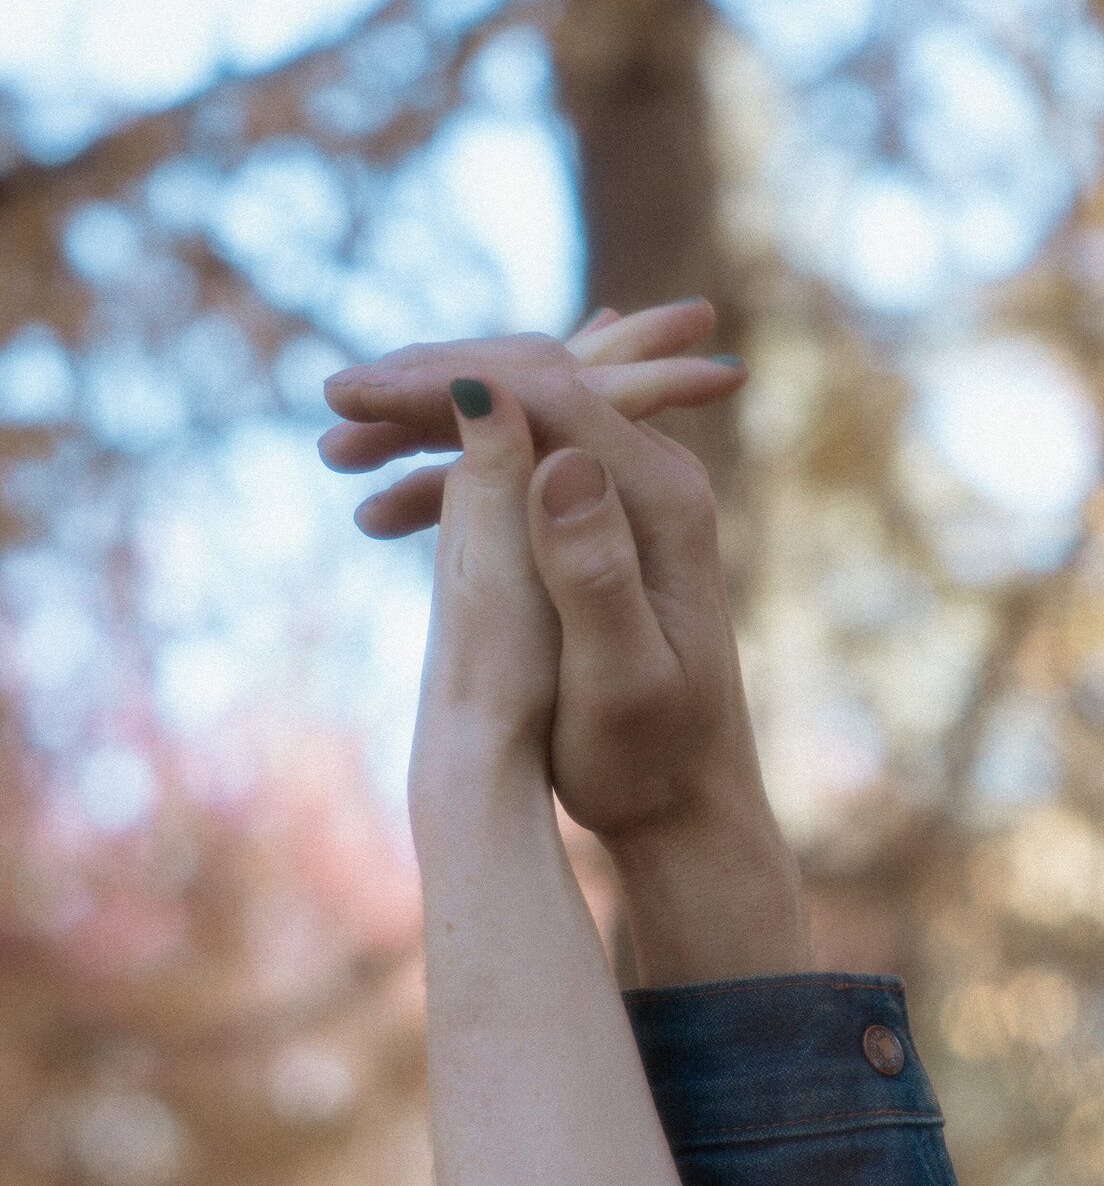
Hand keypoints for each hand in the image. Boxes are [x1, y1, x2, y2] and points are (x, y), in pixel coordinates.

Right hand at [328, 309, 806, 979]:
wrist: (685, 803)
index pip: (551, 393)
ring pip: (519, 420)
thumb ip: (594, 572)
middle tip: (336, 398)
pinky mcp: (599, 525)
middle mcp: (654, 479)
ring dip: (427, 427)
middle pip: (534, 383)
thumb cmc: (653, 759)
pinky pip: (517, 468)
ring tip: (335, 451)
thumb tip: (560, 462)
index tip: (356, 393)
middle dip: (430, 382)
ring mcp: (627, 498)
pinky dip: (446, 477)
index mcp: (663, 500)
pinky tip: (376, 511)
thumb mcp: (623, 676)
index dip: (448, 382)